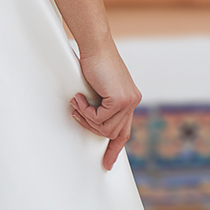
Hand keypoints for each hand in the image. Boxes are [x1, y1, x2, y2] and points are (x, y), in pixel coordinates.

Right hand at [70, 39, 141, 170]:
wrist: (95, 47)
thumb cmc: (94, 62)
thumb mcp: (99, 89)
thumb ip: (102, 105)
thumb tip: (92, 121)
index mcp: (130, 100)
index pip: (124, 131)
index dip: (115, 149)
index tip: (107, 163)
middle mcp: (133, 102)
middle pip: (112, 133)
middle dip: (91, 127)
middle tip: (77, 113)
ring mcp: (129, 101)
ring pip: (105, 128)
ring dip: (86, 118)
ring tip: (77, 103)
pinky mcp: (120, 99)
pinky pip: (99, 119)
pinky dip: (86, 111)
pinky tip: (80, 98)